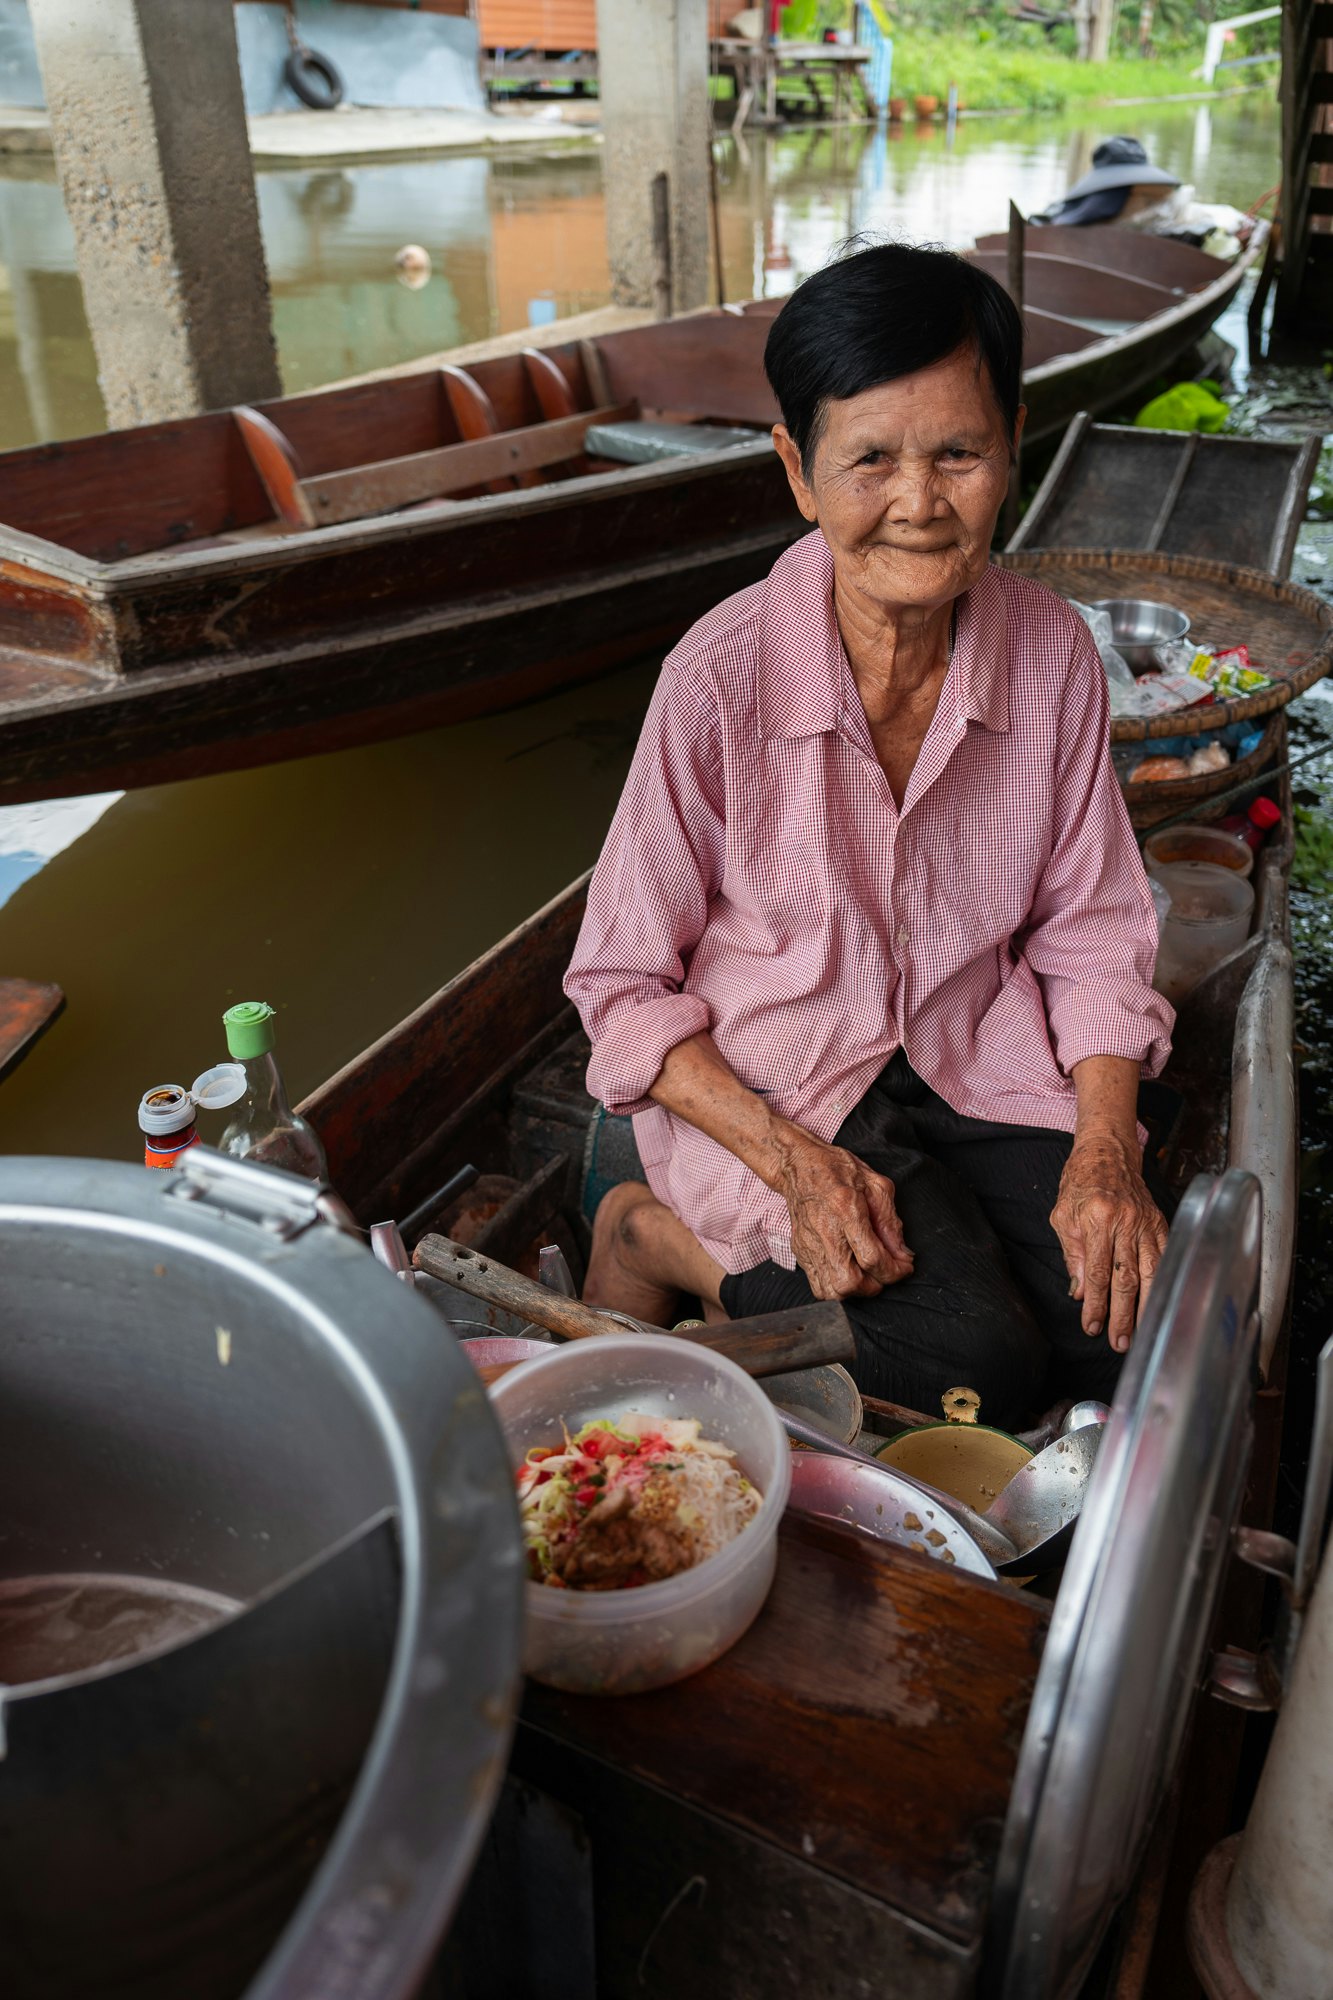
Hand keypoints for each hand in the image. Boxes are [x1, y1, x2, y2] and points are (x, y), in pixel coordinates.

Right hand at [773, 1126, 914, 1299]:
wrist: (799, 1165)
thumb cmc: (837, 1170)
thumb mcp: (875, 1185)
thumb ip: (891, 1221)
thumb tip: (902, 1253)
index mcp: (846, 1210)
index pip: (872, 1258)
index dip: (894, 1270)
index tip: (904, 1267)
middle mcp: (825, 1232)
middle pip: (849, 1283)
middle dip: (875, 1285)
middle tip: (884, 1271)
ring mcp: (809, 1244)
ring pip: (831, 1291)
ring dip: (855, 1290)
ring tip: (866, 1274)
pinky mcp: (800, 1252)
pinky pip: (818, 1286)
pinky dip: (837, 1287)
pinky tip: (848, 1270)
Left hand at [1050, 1133, 1168, 1354]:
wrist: (1108, 1152)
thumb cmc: (1080, 1183)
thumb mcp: (1063, 1216)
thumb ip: (1072, 1255)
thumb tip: (1079, 1292)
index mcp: (1097, 1219)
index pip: (1096, 1272)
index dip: (1095, 1303)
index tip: (1092, 1326)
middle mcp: (1125, 1222)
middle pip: (1126, 1278)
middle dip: (1123, 1315)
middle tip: (1119, 1342)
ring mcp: (1146, 1223)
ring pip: (1151, 1272)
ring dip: (1147, 1306)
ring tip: (1143, 1332)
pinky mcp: (1161, 1223)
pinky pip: (1166, 1256)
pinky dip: (1165, 1282)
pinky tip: (1164, 1303)